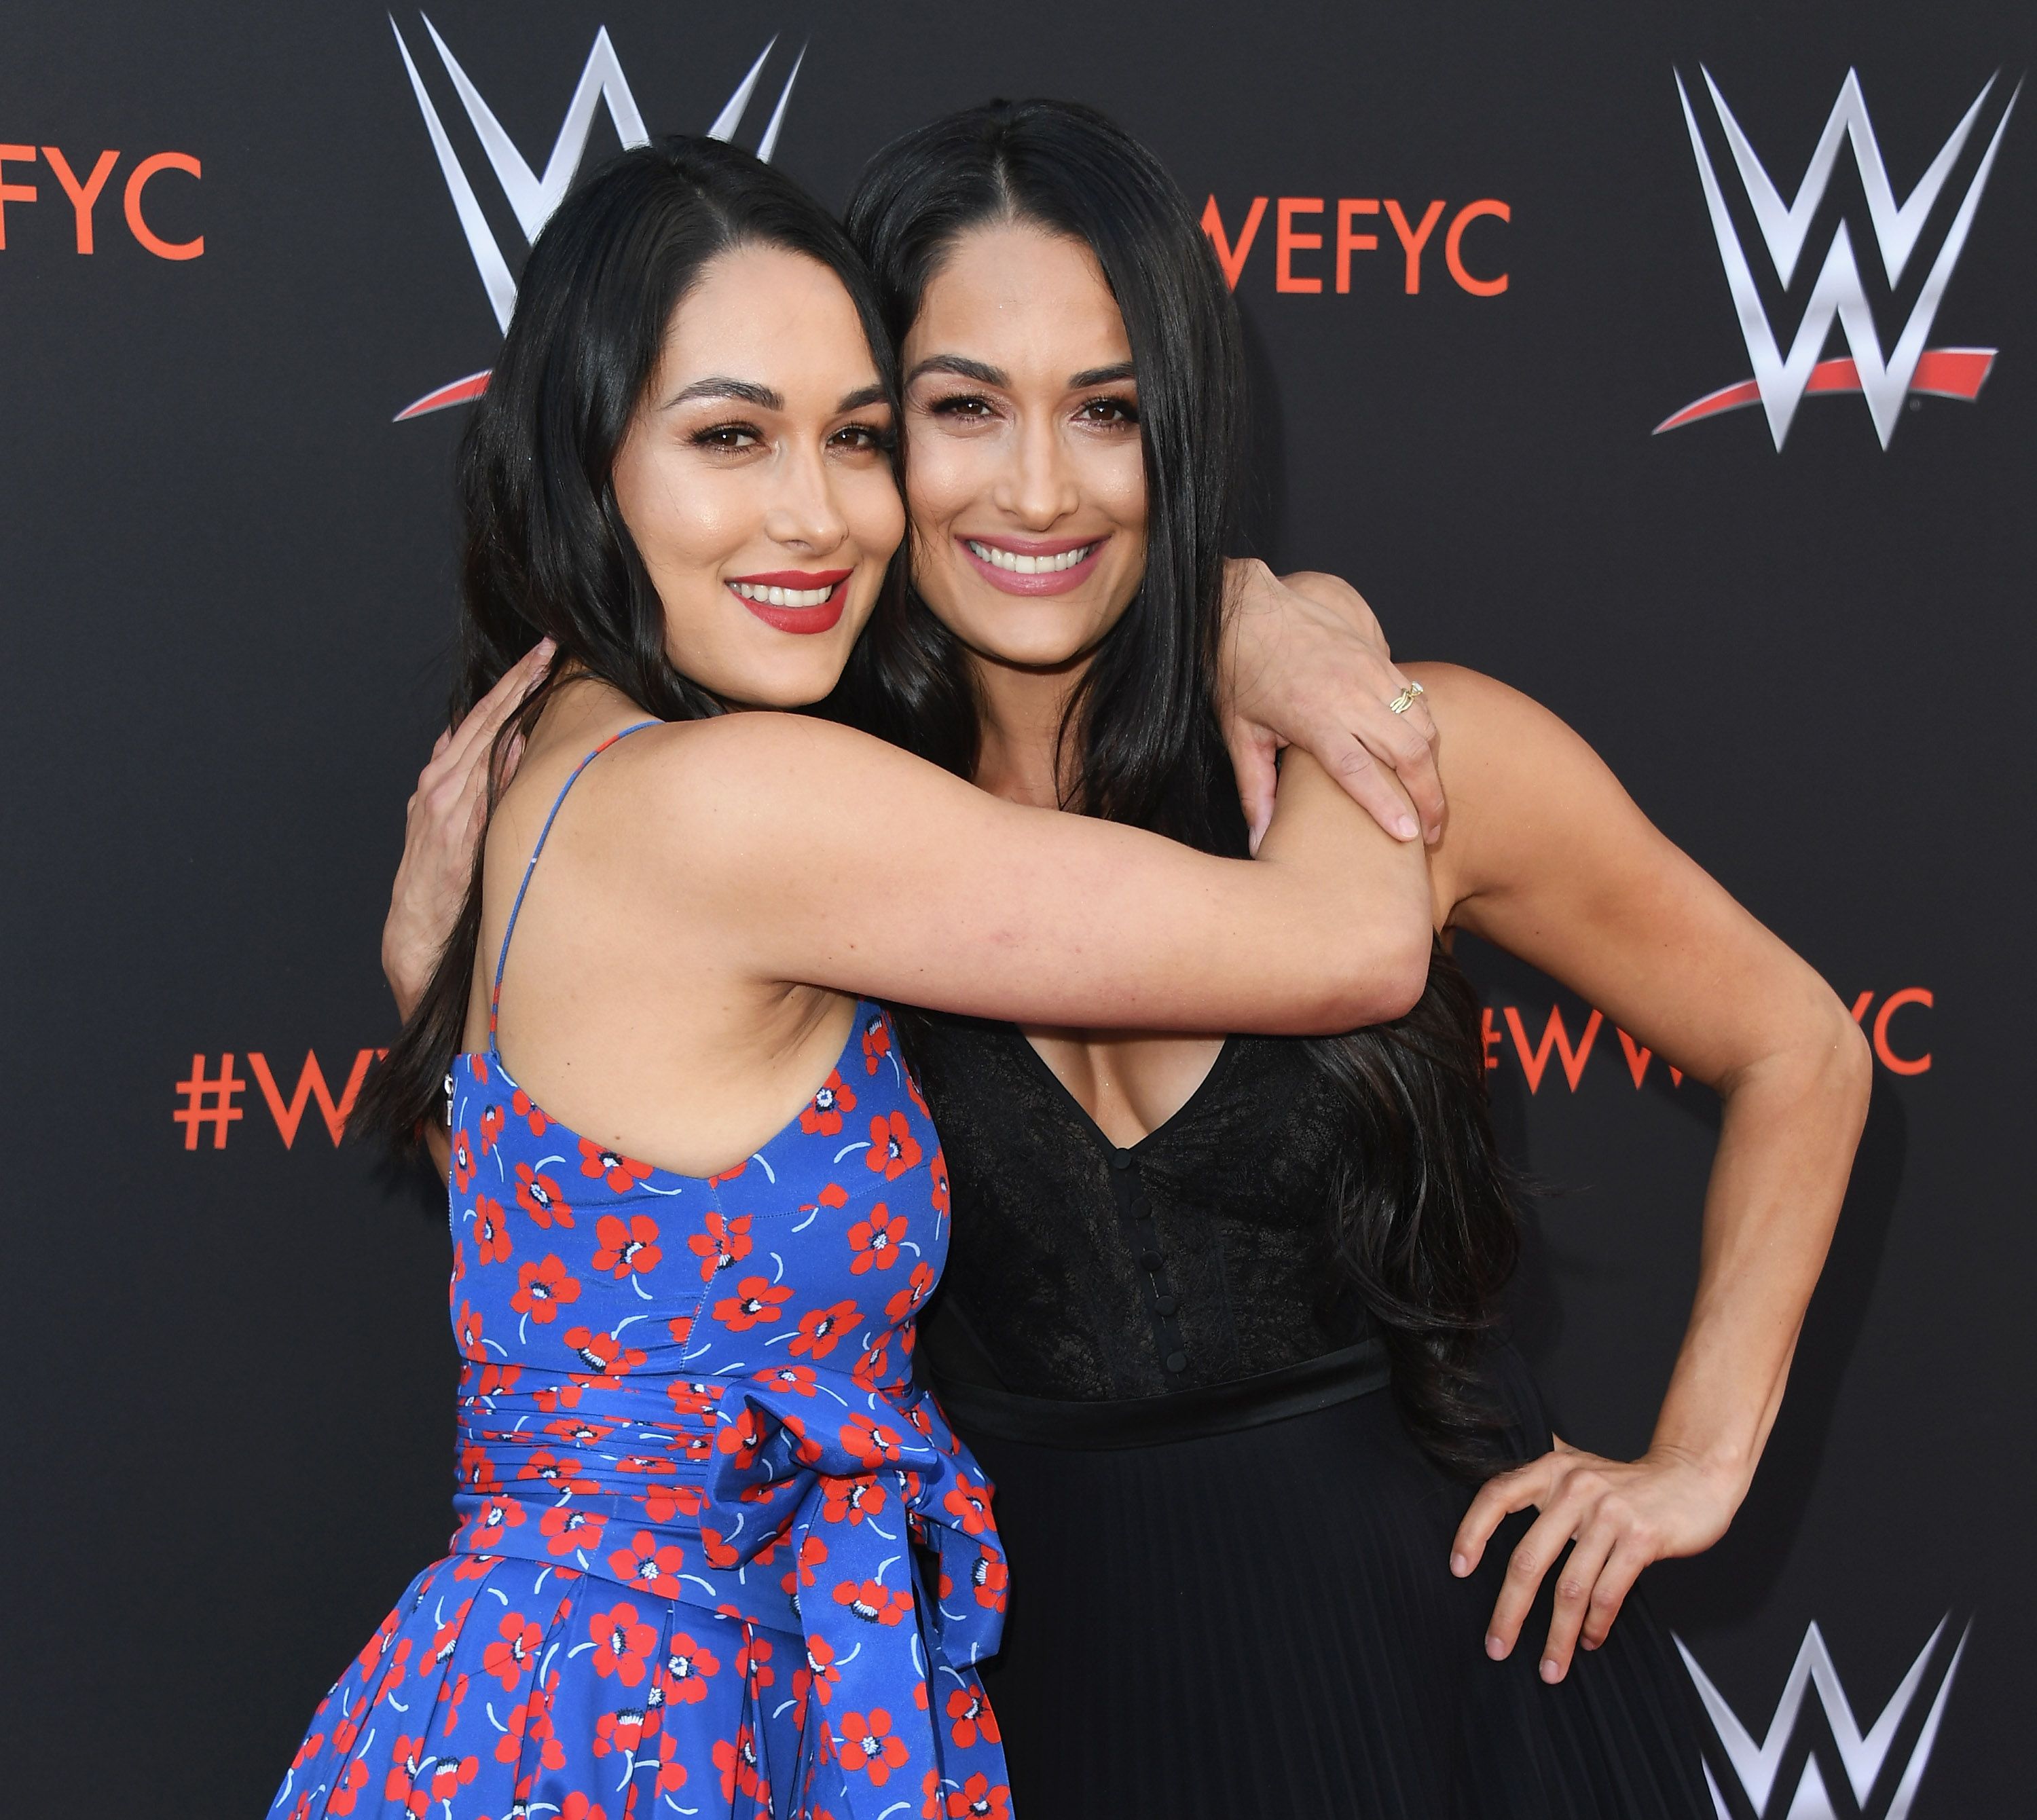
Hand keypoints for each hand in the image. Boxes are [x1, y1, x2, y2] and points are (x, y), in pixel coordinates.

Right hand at [382, 640, 551, 1018]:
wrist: (415, 933)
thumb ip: (476, 783)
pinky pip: (480, 788)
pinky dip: (498, 759)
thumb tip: (512, 744)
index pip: (482, 720)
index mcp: (442, 780)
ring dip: (512, 706)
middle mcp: (440, 785)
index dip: (510, 687)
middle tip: (550, 649)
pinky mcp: (454, 833)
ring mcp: (445, 807)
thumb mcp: (455, 823)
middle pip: (483, 721)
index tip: (541, 657)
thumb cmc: (443, 880)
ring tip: (543, 673)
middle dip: (516, 682)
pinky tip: (522, 735)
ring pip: (481, 742)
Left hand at [1218, 559, 1443, 852]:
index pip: (1360, 769)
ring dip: (1433, 766)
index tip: (1409, 834)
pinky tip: (1423, 757)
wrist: (1246, 607)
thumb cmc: (1239, 672)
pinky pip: (1418, 699)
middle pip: (1408, 751)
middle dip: (1429, 796)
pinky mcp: (1378, 657)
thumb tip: (1261, 843)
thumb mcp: (1240, 735)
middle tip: (1432, 833)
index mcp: (1314, 716)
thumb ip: (1256, 791)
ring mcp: (1370, 672)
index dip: (1386, 804)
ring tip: (1431, 800)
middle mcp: (1350, 694)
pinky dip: (1427, 732)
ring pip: (1423, 725)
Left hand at [1450, 1439, 1740, 1682]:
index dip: (1472, 1531)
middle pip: (1529, 1559)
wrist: (1692, 1477)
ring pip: (1570, 1588)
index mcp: (1551, 1469)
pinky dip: (1594, 1625)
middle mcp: (1575, 1487)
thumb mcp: (1578, 1467)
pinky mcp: (1641, 1539)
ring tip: (1550, 1667)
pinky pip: (1608, 1593)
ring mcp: (1609, 1513)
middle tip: (1497, 1647)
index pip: (1497, 1495)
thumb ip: (1539, 1479)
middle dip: (1509, 1611)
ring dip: (1557, 1636)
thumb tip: (1487, 1506)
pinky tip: (1588, 1641)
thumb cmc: (1627, 1484)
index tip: (1458, 1570)